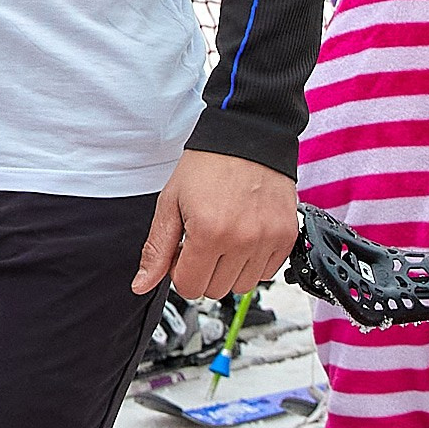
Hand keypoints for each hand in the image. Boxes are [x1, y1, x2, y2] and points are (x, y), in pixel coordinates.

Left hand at [134, 152, 298, 302]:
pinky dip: (254, 263)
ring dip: (229, 271)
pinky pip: (268, 273)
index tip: (182, 252)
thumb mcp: (170, 204)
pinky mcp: (287, 236)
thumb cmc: (207, 166)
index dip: (179, 273)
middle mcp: (243, 240)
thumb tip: (141, 286)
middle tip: (202, 242)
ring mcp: (268, 239)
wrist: (248, 136)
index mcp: (209, 232)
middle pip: (215, 291)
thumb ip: (156, 249)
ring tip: (224, 239)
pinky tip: (245, 238)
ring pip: (243, 286)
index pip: (189, 287)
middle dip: (203, 272)